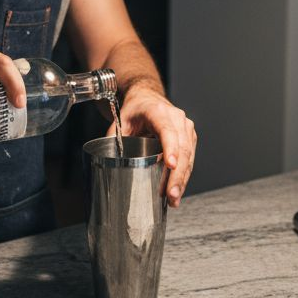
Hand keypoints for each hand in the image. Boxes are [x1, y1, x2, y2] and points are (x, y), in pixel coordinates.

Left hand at [116, 87, 196, 207]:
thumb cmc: (135, 109)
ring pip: (189, 156)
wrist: (147, 98)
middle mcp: (177, 118)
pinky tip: (177, 190)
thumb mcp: (120, 121)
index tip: (170, 165)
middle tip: (171, 195)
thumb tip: (107, 163)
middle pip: (182, 148)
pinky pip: (190, 158)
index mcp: (158, 112)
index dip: (170, 148)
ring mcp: (186, 128)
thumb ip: (114, 140)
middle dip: (177, 175)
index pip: (167, 131)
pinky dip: (184, 175)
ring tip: (173, 199)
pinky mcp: (190, 137)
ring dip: (182, 179)